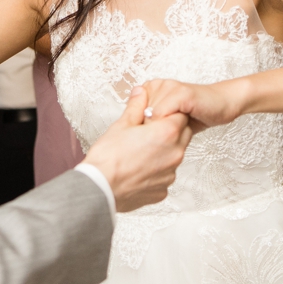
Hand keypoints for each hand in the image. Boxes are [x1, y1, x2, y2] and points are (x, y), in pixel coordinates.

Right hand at [83, 87, 192, 212]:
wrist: (99, 188)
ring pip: (174, 156)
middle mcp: (175, 154)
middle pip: (183, 135)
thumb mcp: (121, 125)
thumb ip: (136, 107)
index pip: (181, 115)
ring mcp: (170, 174)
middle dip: (169, 131)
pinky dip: (155, 172)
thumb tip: (141, 93)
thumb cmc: (108, 158)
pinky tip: (137, 169)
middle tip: (147, 133)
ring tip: (139, 153)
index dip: (168, 114)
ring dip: (163, 152)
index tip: (155, 117)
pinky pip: (164, 176)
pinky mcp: (162, 190)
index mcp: (167, 133)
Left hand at [140, 78, 245, 132]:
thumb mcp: (168, 120)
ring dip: (160, 128)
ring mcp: (169, 86)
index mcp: (151, 88)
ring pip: (149, 115)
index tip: (150, 136)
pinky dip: (168, 124)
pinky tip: (181, 125)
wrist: (222, 105)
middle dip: (149, 129)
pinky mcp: (181, 93)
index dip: (139, 129)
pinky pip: (162, 113)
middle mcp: (157, 84)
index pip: (131, 113)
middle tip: (164, 134)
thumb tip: (131, 135)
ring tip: (175, 128)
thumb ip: (149, 122)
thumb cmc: (196, 114)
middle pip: (139, 115)